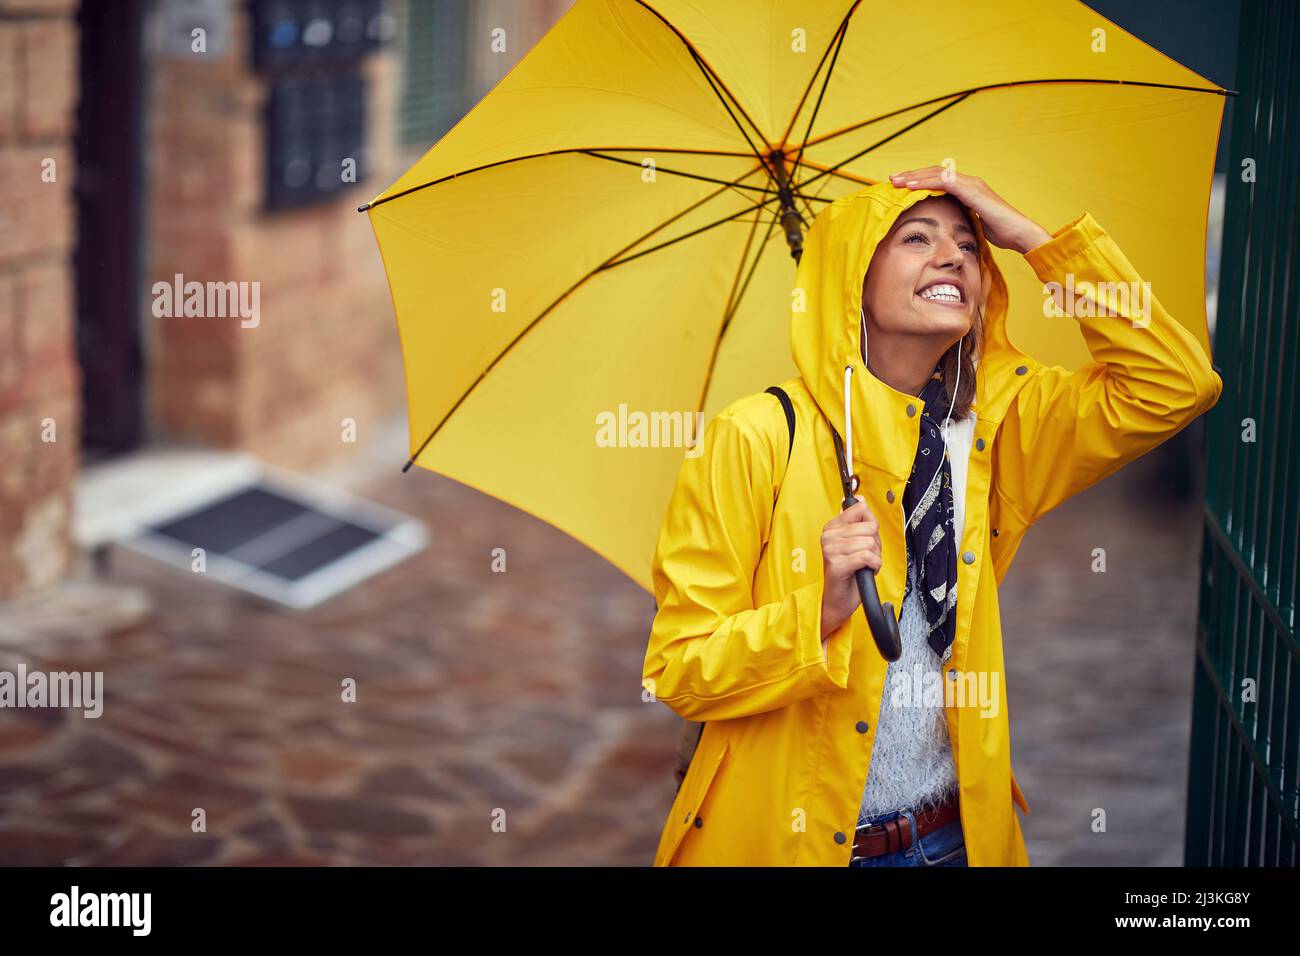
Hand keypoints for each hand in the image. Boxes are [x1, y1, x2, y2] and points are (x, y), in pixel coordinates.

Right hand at [819, 496, 881, 640]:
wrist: (838, 600)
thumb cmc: (849, 573)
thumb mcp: (856, 543)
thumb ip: (860, 522)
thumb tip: (862, 501)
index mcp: (832, 527)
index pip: (861, 510)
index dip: (871, 527)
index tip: (865, 539)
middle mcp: (829, 536)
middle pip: (870, 527)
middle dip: (875, 544)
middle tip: (866, 556)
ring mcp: (831, 550)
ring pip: (870, 542)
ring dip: (875, 556)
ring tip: (864, 565)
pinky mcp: (837, 565)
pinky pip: (867, 556)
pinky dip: (873, 565)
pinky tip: (866, 570)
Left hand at [887, 166, 1051, 254]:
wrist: (1018, 233)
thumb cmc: (999, 233)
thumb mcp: (973, 223)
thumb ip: (960, 218)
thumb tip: (946, 225)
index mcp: (967, 188)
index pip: (938, 179)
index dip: (919, 180)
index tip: (900, 186)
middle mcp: (968, 182)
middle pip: (934, 172)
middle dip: (912, 175)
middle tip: (891, 179)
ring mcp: (971, 184)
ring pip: (936, 174)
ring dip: (914, 176)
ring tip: (896, 180)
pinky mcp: (972, 190)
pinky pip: (944, 182)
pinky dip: (925, 182)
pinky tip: (910, 186)